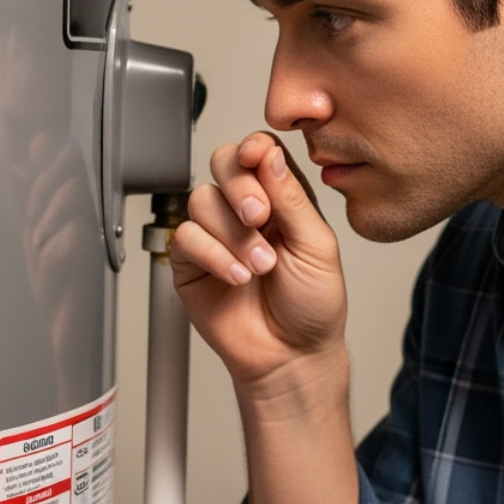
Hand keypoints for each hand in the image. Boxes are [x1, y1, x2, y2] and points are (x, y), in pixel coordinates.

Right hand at [170, 132, 346, 392]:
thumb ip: (292, 198)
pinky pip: (186, 236)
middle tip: (259, 217)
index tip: (256, 159)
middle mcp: (247, 208)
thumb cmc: (313, 304)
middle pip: (224, 163)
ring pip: (202, 199)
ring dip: (232, 233)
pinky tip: (236, 276)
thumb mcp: (317, 246)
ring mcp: (217, 233)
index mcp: (283, 196)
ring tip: (259, 266)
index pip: (260, 152)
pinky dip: (213, 255)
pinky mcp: (192, 261)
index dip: (254, 148)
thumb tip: (270, 153)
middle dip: (240, 187)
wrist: (291, 355)